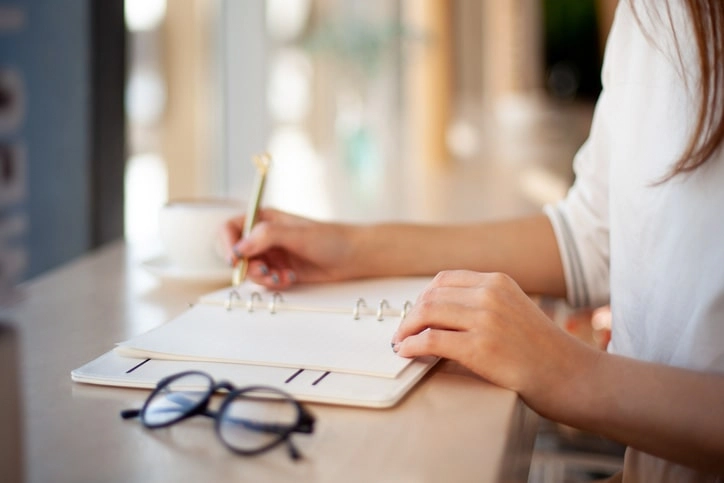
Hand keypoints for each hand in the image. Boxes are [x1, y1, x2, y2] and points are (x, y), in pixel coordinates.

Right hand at [221, 209, 357, 287]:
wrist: (353, 257)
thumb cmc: (330, 239)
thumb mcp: (297, 234)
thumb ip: (266, 237)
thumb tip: (240, 247)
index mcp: (265, 219)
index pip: (232, 227)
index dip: (227, 243)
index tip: (234, 258)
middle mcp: (265, 237)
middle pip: (238, 253)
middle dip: (247, 266)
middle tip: (263, 271)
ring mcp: (273, 255)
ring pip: (251, 270)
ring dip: (262, 277)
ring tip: (281, 276)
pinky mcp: (281, 270)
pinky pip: (265, 281)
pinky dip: (274, 283)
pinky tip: (291, 279)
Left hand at [392, 270, 596, 406]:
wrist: (571, 375)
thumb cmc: (543, 350)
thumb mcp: (515, 309)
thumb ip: (485, 304)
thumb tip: (440, 313)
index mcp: (497, 282)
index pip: (445, 280)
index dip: (423, 297)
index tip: (415, 313)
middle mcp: (490, 294)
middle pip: (431, 296)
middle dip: (410, 315)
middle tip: (402, 331)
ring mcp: (485, 320)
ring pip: (426, 314)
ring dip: (406, 329)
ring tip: (401, 342)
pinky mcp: (480, 348)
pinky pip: (431, 340)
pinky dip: (411, 345)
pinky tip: (406, 352)